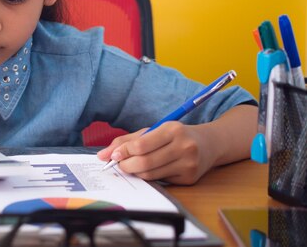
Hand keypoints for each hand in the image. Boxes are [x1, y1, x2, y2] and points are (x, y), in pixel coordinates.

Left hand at [97, 122, 212, 184]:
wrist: (208, 143)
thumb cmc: (174, 135)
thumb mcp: (153, 131)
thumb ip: (126, 141)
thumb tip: (102, 155)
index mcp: (173, 130)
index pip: (141, 145)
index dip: (123, 152)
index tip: (112, 155)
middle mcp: (183, 146)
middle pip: (145, 162)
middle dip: (126, 165)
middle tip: (120, 164)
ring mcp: (188, 164)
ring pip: (151, 174)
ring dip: (136, 172)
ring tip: (133, 166)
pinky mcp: (189, 178)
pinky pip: (160, 181)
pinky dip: (150, 177)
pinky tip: (150, 169)